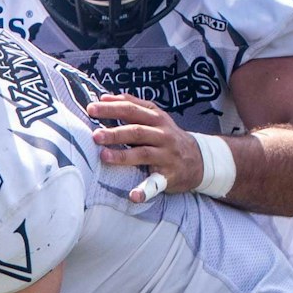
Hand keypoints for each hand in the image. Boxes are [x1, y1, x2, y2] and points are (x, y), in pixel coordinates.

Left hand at [86, 95, 203, 202]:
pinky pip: (156, 184)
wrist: (200, 159)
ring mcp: (167, 156)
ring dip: (123, 156)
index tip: (91, 109)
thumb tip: (105, 97)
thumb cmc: (169, 136)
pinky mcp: (170, 176)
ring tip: (104, 156)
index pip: (132, 110)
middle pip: (137, 131)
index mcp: (156, 118)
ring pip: (144, 154)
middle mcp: (163, 135)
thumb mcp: (157, 116)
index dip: (111, 108)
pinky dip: (144, 190)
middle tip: (95, 135)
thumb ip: (133, 105)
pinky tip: (133, 196)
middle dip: (115, 133)